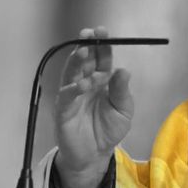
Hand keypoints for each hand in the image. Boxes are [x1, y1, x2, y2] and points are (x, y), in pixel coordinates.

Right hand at [54, 26, 133, 187]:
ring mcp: (72, 95)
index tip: (104, 32)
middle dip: (86, 46)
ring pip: (72, 73)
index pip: (101, 59)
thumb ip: (122, 91)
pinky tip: (83, 85)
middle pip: (84, 61)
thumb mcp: (123, 110)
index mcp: (101, 81)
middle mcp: (85, 83)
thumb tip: (123, 70)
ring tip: (84, 50)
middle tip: (89, 34)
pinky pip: (67, 96)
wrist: (96, 155)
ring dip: (77, 61)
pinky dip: (74, 89)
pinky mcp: (64, 110)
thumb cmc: (109, 130)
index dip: (102, 46)